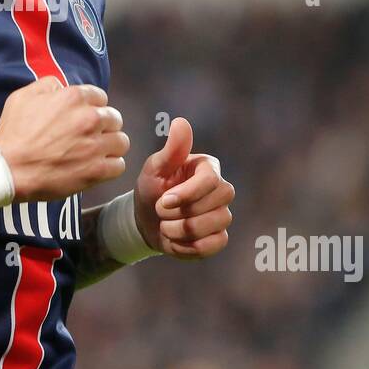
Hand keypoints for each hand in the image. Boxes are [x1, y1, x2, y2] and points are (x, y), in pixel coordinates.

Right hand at [0, 76, 128, 202]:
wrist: (8, 168)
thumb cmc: (13, 133)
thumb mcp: (23, 96)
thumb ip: (48, 85)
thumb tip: (61, 87)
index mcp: (74, 98)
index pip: (100, 97)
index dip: (92, 107)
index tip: (84, 117)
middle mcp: (89, 118)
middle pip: (114, 118)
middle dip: (104, 126)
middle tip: (90, 136)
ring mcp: (95, 145)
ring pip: (121, 141)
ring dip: (111, 146)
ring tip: (97, 152)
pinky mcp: (96, 170)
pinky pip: (119, 166)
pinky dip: (110, 166)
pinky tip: (97, 167)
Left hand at [133, 117, 233, 260]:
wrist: (145, 220)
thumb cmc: (151, 189)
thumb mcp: (155, 169)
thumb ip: (171, 150)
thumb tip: (181, 122)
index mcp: (208, 168)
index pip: (211, 181)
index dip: (187, 194)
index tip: (163, 201)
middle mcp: (221, 190)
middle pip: (216, 205)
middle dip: (181, 213)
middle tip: (160, 211)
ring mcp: (222, 214)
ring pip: (214, 226)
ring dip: (181, 231)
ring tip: (165, 226)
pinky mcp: (219, 237)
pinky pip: (213, 245)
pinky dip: (188, 246)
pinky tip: (175, 239)